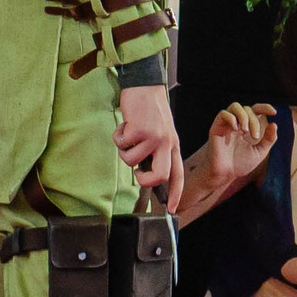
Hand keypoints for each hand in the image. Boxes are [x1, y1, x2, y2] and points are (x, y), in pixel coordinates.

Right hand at [117, 84, 183, 212]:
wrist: (144, 85)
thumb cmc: (149, 110)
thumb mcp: (160, 132)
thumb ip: (156, 151)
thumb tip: (144, 173)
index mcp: (173, 145)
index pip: (178, 174)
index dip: (176, 194)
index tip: (172, 210)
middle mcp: (166, 143)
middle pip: (159, 176)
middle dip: (145, 181)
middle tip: (137, 175)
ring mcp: (153, 138)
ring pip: (132, 161)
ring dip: (124, 150)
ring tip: (129, 135)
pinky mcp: (139, 131)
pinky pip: (121, 145)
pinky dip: (118, 137)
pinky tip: (125, 124)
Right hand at [204, 102, 275, 182]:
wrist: (225, 174)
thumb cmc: (241, 164)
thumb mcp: (260, 152)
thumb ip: (269, 139)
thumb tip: (274, 124)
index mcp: (247, 127)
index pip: (256, 110)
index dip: (265, 107)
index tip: (274, 112)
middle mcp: (237, 123)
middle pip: (248, 109)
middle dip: (254, 121)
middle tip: (255, 136)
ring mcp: (226, 124)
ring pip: (235, 106)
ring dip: (244, 116)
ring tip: (245, 130)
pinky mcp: (216, 128)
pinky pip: (223, 113)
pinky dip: (231, 118)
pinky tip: (235, 129)